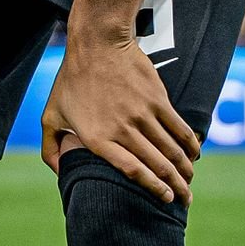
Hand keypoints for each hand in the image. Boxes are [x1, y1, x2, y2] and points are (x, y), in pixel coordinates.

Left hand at [45, 26, 199, 202]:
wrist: (97, 45)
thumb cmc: (71, 82)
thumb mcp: (50, 115)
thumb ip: (51, 148)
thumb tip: (59, 173)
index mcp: (97, 138)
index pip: (132, 171)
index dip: (152, 188)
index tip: (164, 199)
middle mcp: (122, 129)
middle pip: (158, 166)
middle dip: (176, 187)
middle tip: (184, 199)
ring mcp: (143, 114)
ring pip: (172, 150)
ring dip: (186, 170)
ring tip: (189, 181)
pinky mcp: (158, 100)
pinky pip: (180, 129)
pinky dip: (190, 145)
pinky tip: (194, 155)